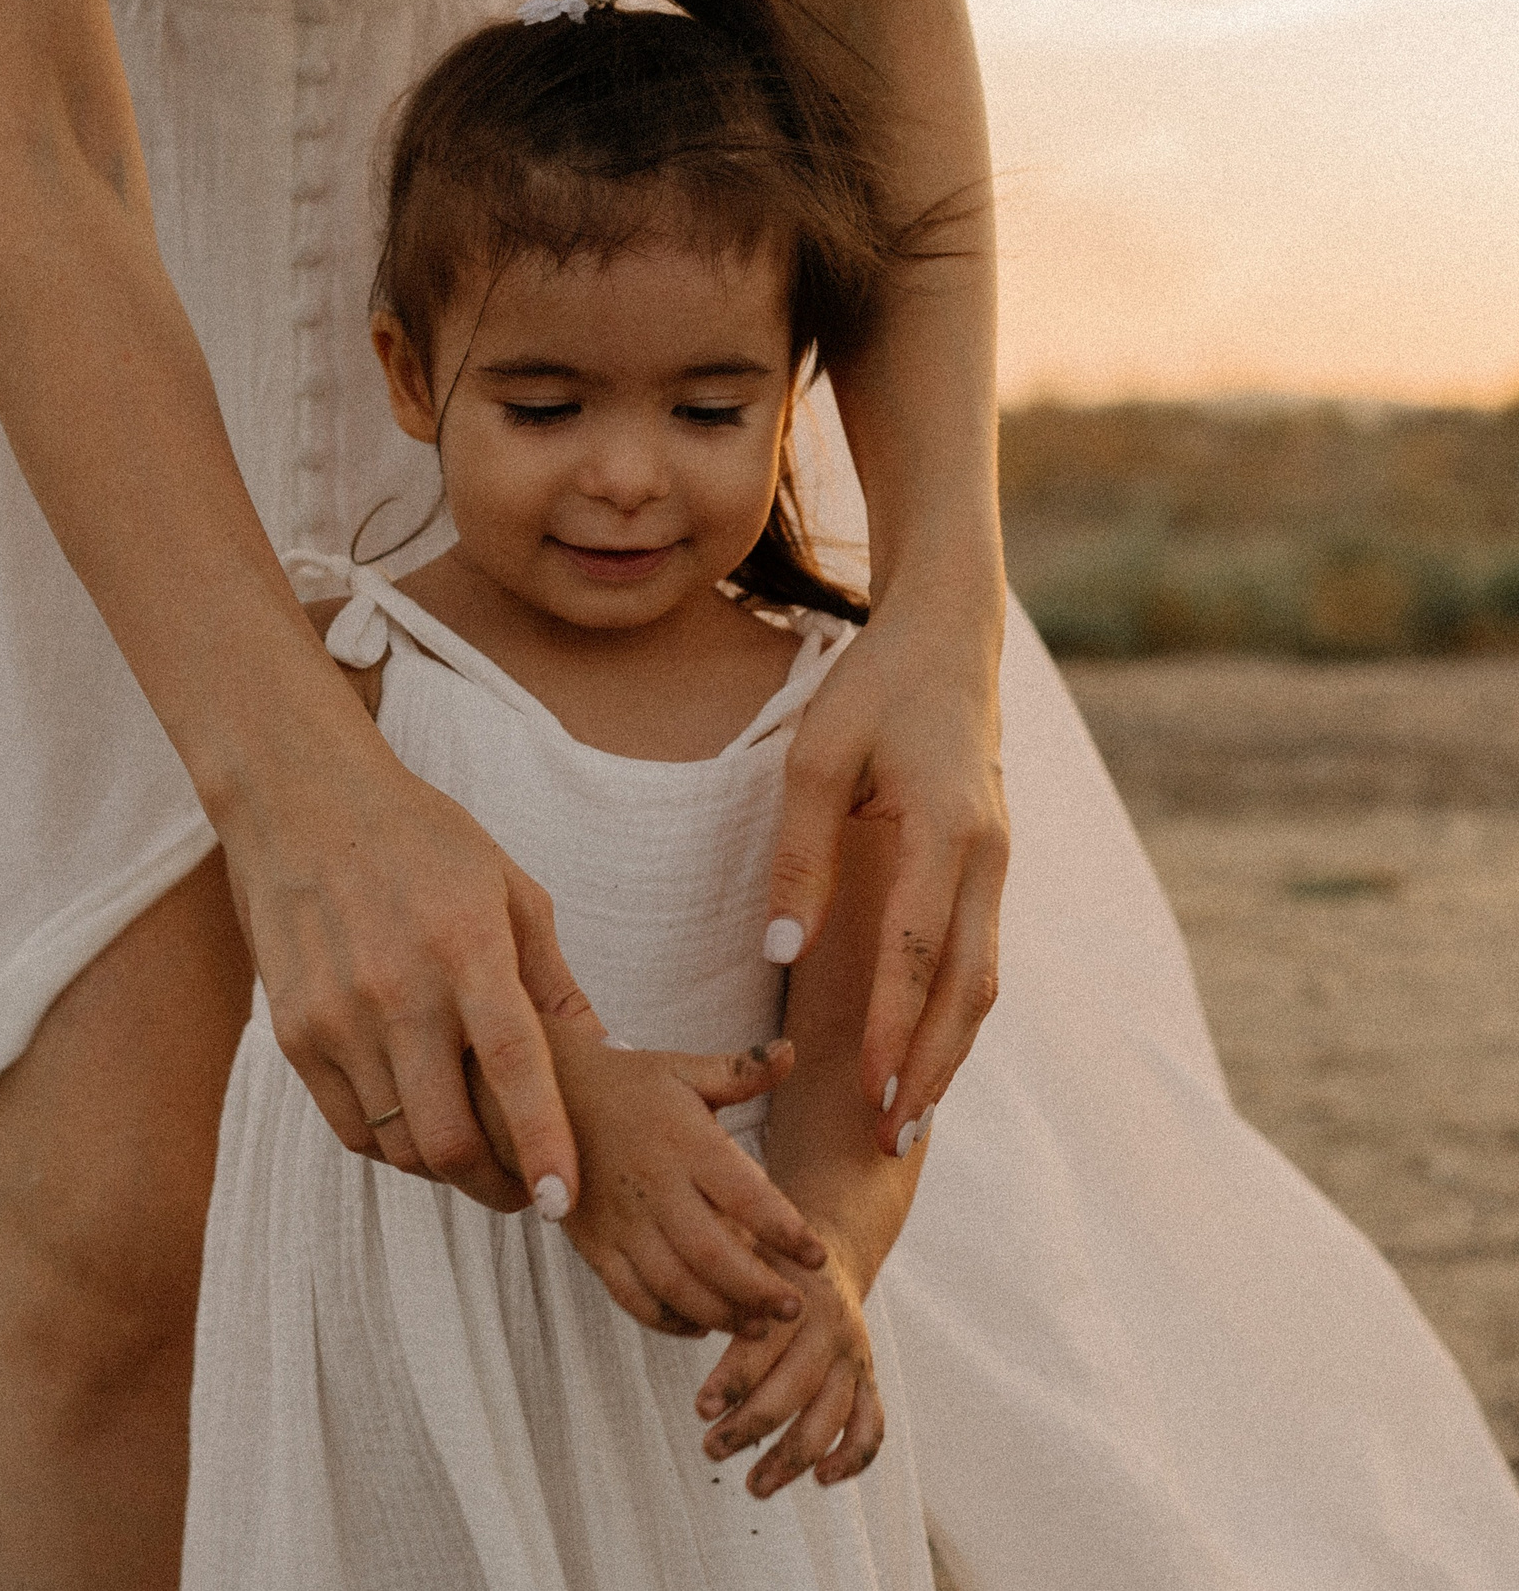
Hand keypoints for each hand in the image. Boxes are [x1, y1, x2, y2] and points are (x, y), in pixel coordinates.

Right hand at [227, 736, 581, 1215]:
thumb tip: (612, 1057)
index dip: (543, 1142)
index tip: (563, 1201)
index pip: (512, 1066)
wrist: (301, 802)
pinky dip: (392, 1146)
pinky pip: (352, 1127)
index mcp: (466, 947)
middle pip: (448, 1136)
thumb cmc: (422, 842)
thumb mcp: (509, 891)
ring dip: (445, 1168)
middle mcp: (397, 988)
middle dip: (495, 1185)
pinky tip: (418, 1124)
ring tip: (475, 1154)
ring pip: (399, 1145)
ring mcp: (337, 1015)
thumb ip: (553, 982)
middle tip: (524, 1192)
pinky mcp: (294, 1033)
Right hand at [470, 1016, 830, 1336]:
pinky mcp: (592, 1243)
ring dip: (720, 1312)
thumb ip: (741, 1069)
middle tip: (794, 1307)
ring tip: (758, 1324)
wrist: (539, 1095)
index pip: (745, 1193)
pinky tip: (700, 1325)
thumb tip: (794, 1051)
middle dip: (757, 1288)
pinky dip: (667, 1321)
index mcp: (683, 1140)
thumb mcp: (682, 1068)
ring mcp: (619, 1219)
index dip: (785, 1230)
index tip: (818, 1255)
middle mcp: (653, 1184)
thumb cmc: (628, 1084)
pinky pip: (631, 1295)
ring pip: (673, 1283)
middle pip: (710, 1252)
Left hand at [693, 1232, 885, 1498]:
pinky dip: (854, 1457)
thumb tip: (678, 1305)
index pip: (763, 1347)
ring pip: (830, 1417)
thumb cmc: (760, 1262)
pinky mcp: (867, 1378)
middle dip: (749, 1426)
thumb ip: (716, 1283)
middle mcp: (830, 1329)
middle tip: (710, 1450)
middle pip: (794, 1389)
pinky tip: (822, 1479)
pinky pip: (870, 1424)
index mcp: (794, 1298)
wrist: (822, 1253)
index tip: (700, 1409)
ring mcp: (853, 1357)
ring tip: (754, 1486)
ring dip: (792, 1457)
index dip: (732, 1381)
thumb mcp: (738, 1254)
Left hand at [764, 601, 1007, 1153]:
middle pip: (967, 985)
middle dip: (932, 1066)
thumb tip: (779, 950)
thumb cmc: (873, 689)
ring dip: (949, 1051)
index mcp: (947, 830)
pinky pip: (978, 953)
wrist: (951, 636)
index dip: (893, 1024)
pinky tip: (924, 1053)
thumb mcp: (814, 758)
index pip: (917, 950)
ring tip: (910, 1118)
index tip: (868, 1087)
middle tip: (895, 1141)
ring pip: (982, 978)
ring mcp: (999, 864)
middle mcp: (988, 857)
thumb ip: (799, 856)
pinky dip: (955, 1011)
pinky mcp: (990, 866)